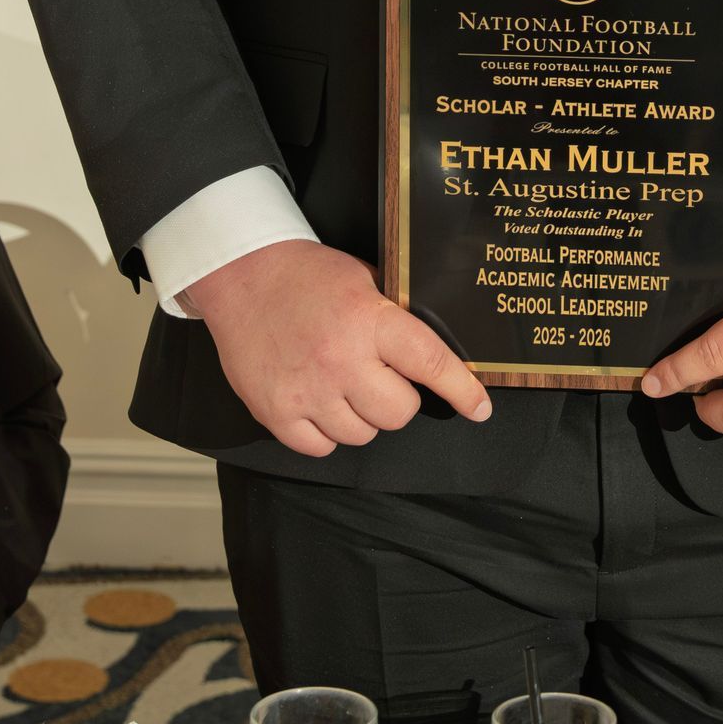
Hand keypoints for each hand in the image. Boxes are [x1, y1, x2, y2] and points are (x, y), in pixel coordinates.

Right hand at [184, 240, 492, 457]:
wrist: (242, 275)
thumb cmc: (308, 276)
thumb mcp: (365, 281)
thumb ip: (395, 318)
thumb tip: (433, 357)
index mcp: (370, 321)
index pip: (431, 364)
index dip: (462, 391)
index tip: (479, 408)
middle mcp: (341, 360)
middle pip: (398, 413)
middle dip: (397, 398)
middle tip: (378, 376)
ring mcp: (307, 391)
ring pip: (361, 435)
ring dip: (360, 416)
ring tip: (342, 384)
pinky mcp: (275, 412)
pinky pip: (320, 448)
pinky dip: (324, 433)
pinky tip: (318, 402)